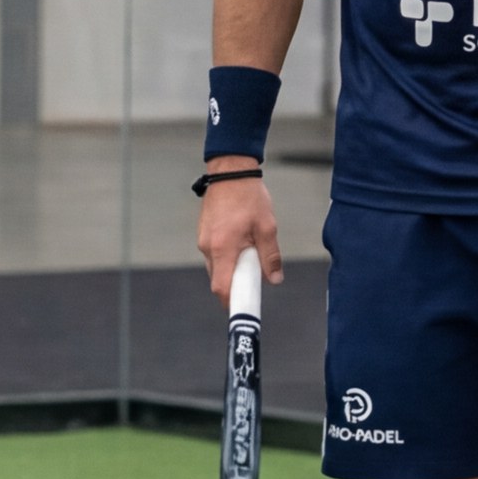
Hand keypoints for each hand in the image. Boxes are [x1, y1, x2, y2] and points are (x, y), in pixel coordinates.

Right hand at [198, 168, 279, 294]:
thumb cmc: (249, 197)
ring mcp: (203, 240)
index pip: (221, 287)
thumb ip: (270, 256)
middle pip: (218, 279)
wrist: (230, 172)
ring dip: (231, 268)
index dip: (231, 301)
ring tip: (250, 253)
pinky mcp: (204, 233)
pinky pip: (214, 254)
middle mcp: (208, 247)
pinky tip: (241, 243)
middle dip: (235, 283)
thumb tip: (274, 279)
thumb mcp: (267, 228)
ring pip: (216, 266)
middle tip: (254, 279)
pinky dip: (227, 256)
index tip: (243, 306)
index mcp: (223, 248)